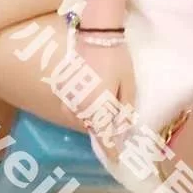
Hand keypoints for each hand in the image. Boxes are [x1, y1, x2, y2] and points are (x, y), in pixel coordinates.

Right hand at [61, 39, 136, 158]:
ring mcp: (68, 97)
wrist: (96, 33)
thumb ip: (125, 108)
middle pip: (91, 127)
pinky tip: (89, 100)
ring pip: (79, 118)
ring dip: (91, 119)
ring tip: (102, 112)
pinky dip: (80, 109)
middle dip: (102, 130)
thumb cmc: (116, 57)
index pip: (103, 136)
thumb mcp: (128, 83)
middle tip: (114, 128)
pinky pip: (71, 107)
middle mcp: (79, 106)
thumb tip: (123, 128)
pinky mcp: (63, 87)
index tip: (115, 159)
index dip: (110, 149)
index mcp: (97, 107)